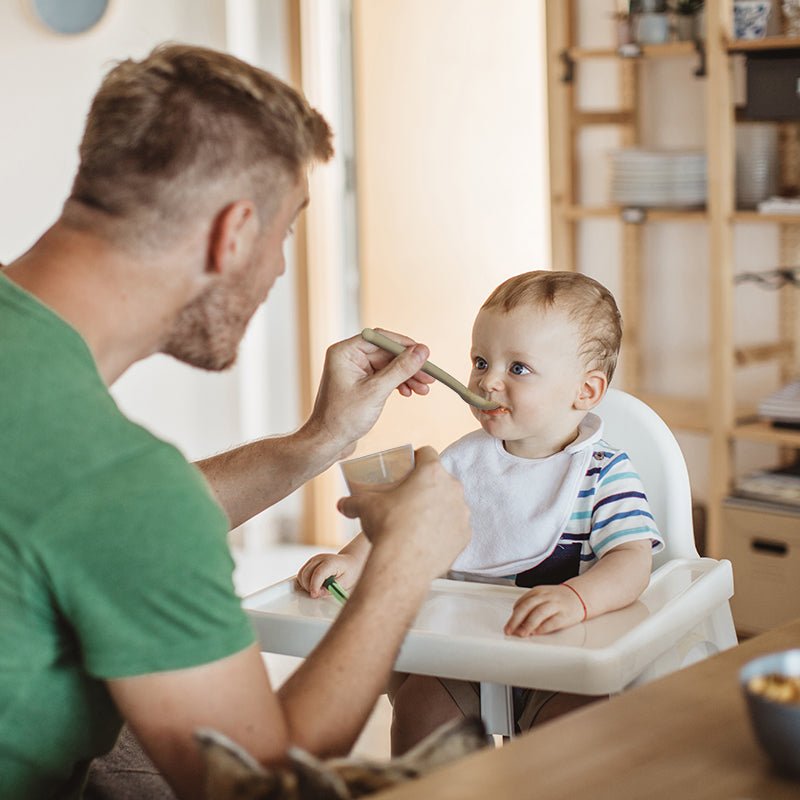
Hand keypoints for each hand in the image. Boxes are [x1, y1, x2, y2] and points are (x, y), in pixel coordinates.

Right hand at [296, 553, 363, 597]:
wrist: (349, 562)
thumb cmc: (349, 572)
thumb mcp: (345, 582)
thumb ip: (332, 588)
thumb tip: (319, 592)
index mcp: (331, 561)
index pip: (318, 573)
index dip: (314, 585)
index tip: (315, 595)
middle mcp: (320, 558)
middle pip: (306, 574)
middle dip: (309, 587)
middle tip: (318, 594)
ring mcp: (313, 559)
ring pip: (301, 574)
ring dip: (305, 585)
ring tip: (317, 589)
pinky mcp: (310, 563)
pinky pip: (301, 573)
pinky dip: (304, 582)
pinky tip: (313, 585)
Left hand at [303, 329, 434, 460]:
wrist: (328, 442)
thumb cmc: (342, 418)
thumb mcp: (376, 391)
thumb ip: (400, 369)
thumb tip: (422, 351)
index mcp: (345, 352)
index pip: (379, 338)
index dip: (404, 345)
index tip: (424, 353)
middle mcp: (349, 358)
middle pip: (387, 353)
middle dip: (409, 365)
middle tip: (429, 375)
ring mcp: (355, 371)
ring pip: (388, 366)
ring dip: (407, 376)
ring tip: (424, 389)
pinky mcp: (361, 384)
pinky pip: (384, 377)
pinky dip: (398, 384)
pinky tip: (409, 393)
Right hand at [337, 447, 470, 582]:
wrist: (403, 563)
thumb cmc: (387, 527)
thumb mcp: (364, 507)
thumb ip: (353, 501)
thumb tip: (341, 504)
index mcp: (431, 473)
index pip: (428, 452)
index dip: (418, 457)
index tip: (409, 467)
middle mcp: (452, 488)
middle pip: (441, 479)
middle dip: (428, 486)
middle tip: (410, 497)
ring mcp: (461, 512)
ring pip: (451, 504)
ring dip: (439, 508)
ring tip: (419, 521)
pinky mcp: (464, 535)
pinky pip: (455, 527)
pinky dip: (445, 531)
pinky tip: (428, 539)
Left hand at [504, 583, 584, 636]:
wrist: (579, 597)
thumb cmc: (557, 600)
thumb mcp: (541, 597)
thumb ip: (529, 607)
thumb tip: (515, 623)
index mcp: (538, 591)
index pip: (522, 602)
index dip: (513, 614)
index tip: (507, 624)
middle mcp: (546, 596)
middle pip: (527, 606)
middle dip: (516, 619)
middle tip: (509, 630)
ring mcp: (556, 605)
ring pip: (539, 613)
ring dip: (528, 624)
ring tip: (522, 633)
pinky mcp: (565, 615)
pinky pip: (553, 621)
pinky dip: (543, 627)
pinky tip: (537, 633)